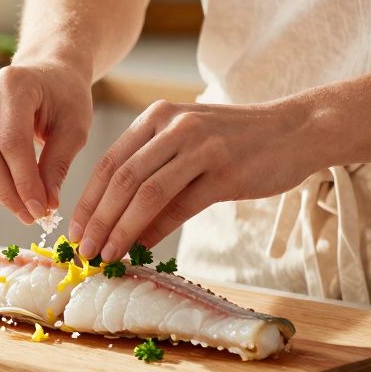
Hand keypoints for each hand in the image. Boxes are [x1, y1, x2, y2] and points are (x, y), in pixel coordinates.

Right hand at [0, 60, 93, 223]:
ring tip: (22, 208)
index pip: (12, 143)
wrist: (48, 75)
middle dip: (8, 193)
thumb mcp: (74, 128)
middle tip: (30, 216)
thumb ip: (57, 165)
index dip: (24, 182)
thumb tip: (44, 206)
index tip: (41, 210)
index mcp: (14, 83)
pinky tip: (8, 193)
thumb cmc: (65, 98)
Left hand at [69, 99, 317, 260]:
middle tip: (84, 250)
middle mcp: (174, 126)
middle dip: (98, 219)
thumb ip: (153, 171)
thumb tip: (121, 222)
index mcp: (157, 116)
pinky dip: (156, 230)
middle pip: (121, 179)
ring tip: (106, 255)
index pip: (108, 161)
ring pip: (146, 194)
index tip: (75, 230)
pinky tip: (143, 248)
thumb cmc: (237, 140)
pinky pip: (180, 205)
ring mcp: (201, 147)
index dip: (88, 200)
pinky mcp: (226, 172)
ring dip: (121, 229)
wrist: (295, 129)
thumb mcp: (188, 141)